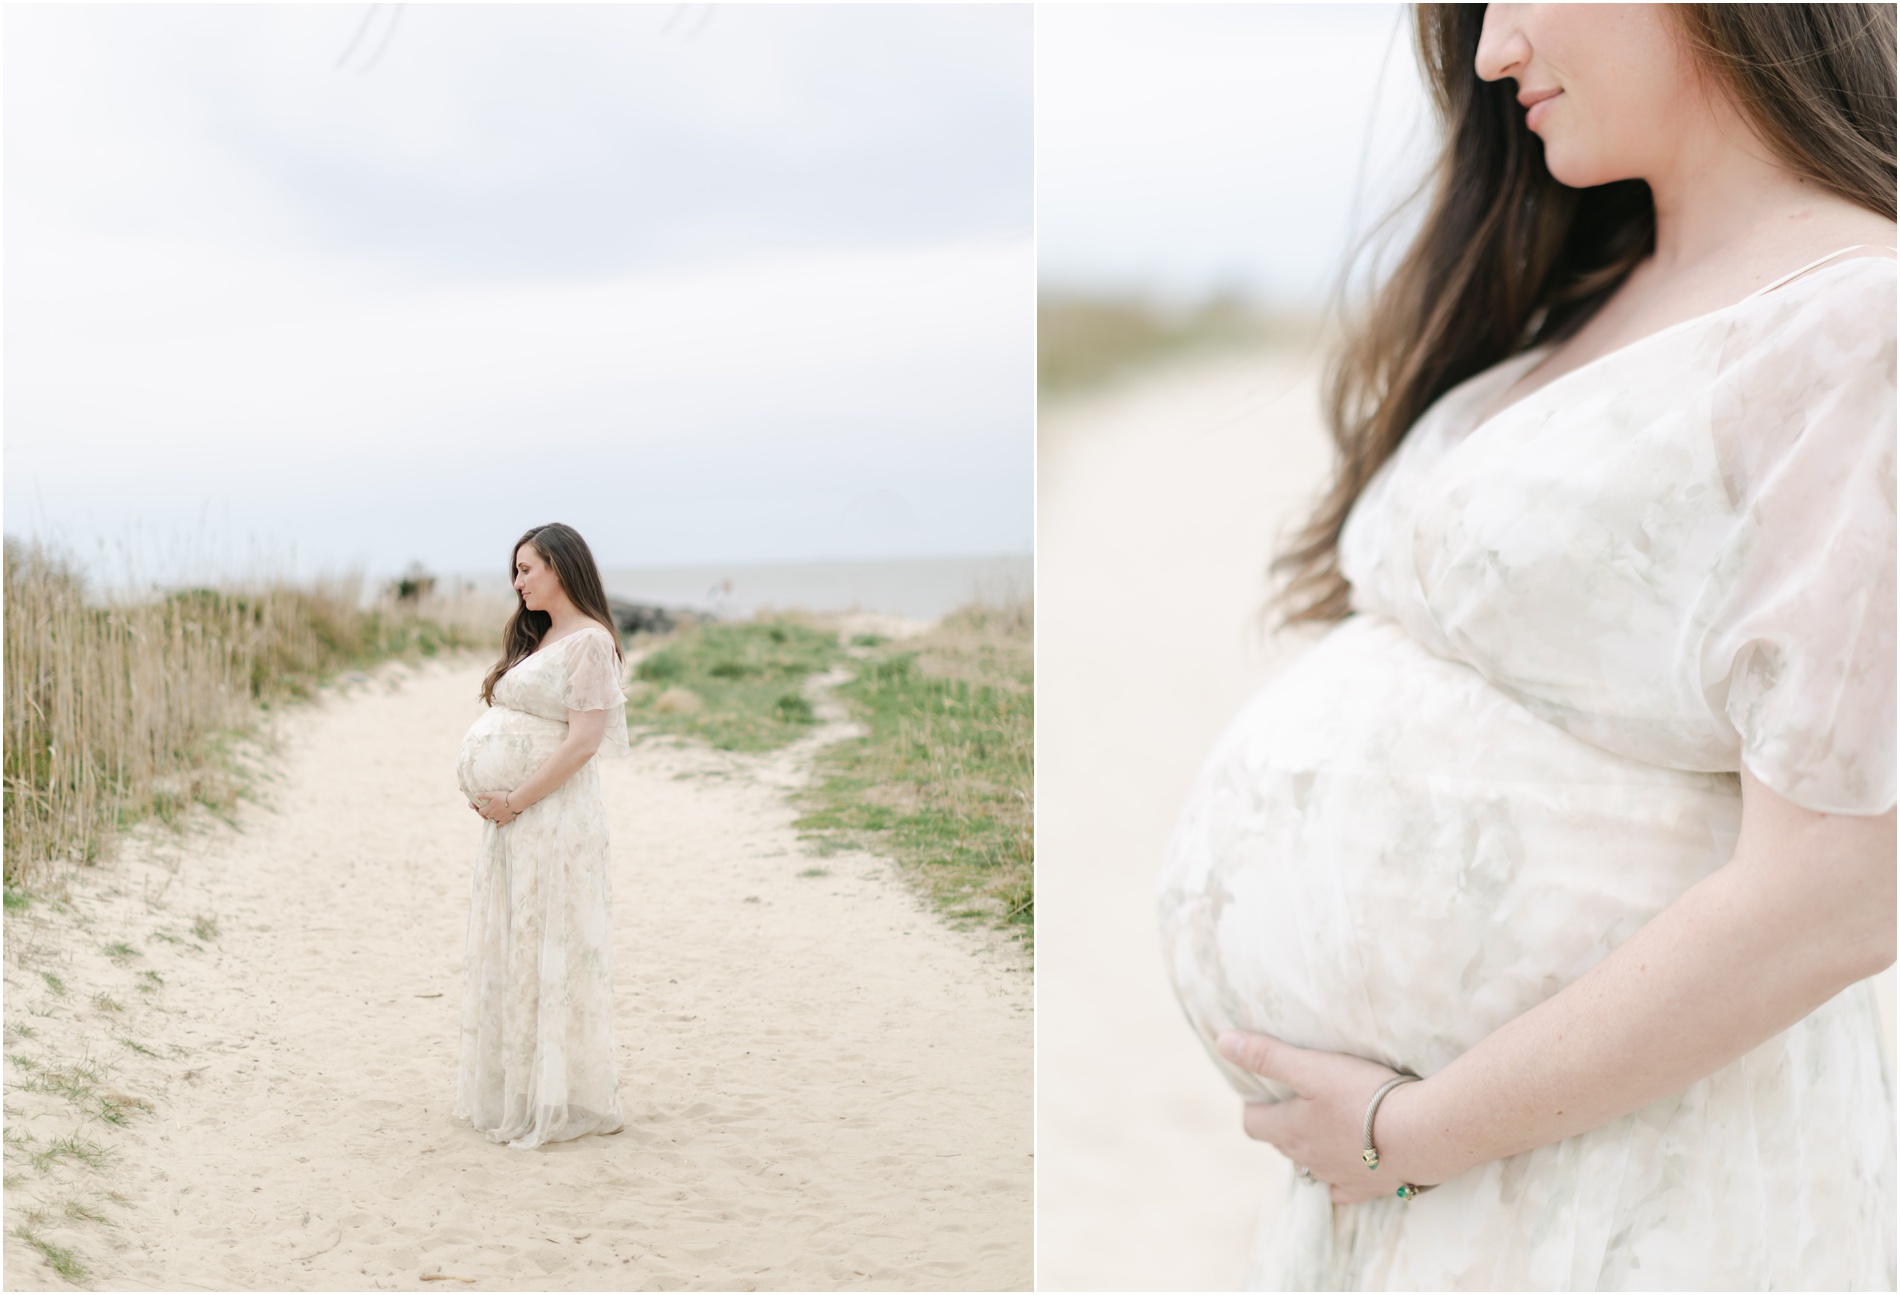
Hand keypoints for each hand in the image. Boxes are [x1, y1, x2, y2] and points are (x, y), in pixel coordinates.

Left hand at [470, 790, 521, 826]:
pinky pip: (499, 825)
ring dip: (491, 818)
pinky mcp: (505, 820)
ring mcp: (499, 818)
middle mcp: (493, 814)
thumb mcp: (493, 794)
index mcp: (489, 808)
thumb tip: (475, 795)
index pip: (481, 812)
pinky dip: (497, 824)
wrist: (516, 802)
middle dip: (485, 814)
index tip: (481, 808)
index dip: (480, 810)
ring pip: (492, 821)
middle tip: (486, 811)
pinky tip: (497, 823)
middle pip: (486, 816)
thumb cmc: (505, 796)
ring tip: (492, 815)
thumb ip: (484, 795)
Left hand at [1217, 1030, 1441, 1203]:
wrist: (1420, 1134)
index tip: (1264, 1090)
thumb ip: (1267, 1056)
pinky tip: (1348, 1165)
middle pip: (1282, 1144)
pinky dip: (1340, 1177)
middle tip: (1296, 1099)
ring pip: (1311, 1165)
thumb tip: (1223, 1043)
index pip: (1253, 1124)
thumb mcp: (1311, 1067)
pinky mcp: (1369, 1188)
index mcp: (1289, 1130)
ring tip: (1323, 1127)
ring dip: (1311, 1148)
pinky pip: (1343, 1189)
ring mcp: (1338, 1176)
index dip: (1254, 1107)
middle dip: (1282, 1123)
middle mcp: (1308, 1159)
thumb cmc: (1363, 1096)